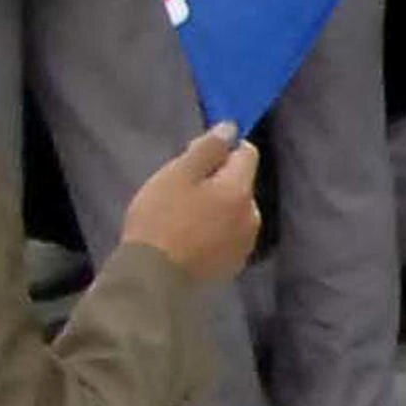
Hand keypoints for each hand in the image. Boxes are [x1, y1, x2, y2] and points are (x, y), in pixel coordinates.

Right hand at [118, 125, 262, 285]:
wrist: (153, 276)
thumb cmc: (161, 218)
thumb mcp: (178, 174)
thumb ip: (207, 149)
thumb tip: (231, 128)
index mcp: (241, 190)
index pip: (247, 153)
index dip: (223, 148)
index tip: (194, 155)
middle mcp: (252, 215)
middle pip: (240, 183)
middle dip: (217, 179)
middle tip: (180, 188)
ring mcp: (245, 242)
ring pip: (234, 210)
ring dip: (216, 206)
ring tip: (180, 215)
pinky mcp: (233, 263)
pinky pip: (227, 234)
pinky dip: (213, 230)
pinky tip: (187, 237)